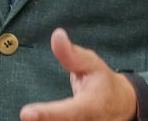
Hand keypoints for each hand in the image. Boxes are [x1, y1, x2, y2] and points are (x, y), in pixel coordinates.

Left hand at [20, 28, 137, 120]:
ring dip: (44, 120)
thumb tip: (56, 35)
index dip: (48, 114)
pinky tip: (37, 117)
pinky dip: (46, 120)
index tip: (26, 113)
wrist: (121, 104)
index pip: (68, 112)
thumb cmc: (103, 81)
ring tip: (32, 115)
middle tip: (26, 115)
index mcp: (91, 106)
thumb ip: (72, 55)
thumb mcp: (92, 64)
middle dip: (43, 119)